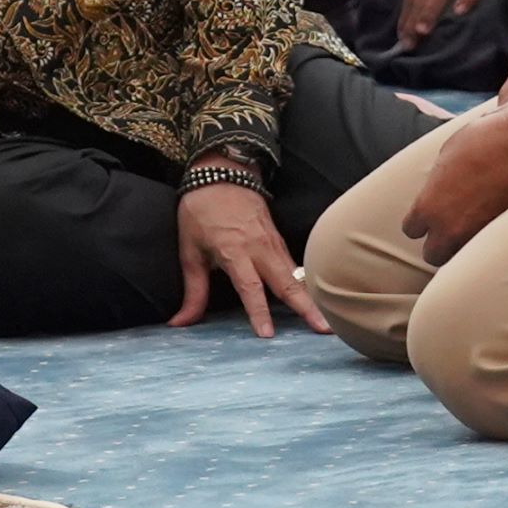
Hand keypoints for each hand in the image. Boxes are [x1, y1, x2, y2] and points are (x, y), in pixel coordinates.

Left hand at [170, 174, 324, 333]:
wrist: (222, 173)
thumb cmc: (201, 212)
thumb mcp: (190, 251)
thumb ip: (192, 291)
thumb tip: (179, 323)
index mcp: (235, 251)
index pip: (250, 287)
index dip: (258, 312)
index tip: (267, 334)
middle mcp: (260, 249)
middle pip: (287, 283)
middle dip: (307, 308)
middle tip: (325, 329)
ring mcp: (273, 243)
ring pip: (297, 276)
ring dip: (312, 298)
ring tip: (328, 320)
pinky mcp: (279, 240)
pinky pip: (295, 267)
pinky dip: (306, 285)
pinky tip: (316, 301)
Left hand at [402, 109, 507, 262]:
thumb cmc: (486, 139)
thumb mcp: (449, 151)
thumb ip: (438, 178)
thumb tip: (439, 183)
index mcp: (429, 204)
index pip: (411, 229)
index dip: (421, 222)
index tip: (431, 214)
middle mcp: (449, 227)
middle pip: (432, 254)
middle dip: (439, 244)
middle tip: (450, 229)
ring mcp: (476, 235)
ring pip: (459, 258)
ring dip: (462, 249)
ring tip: (472, 231)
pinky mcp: (502, 238)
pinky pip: (487, 252)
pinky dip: (487, 244)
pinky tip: (493, 228)